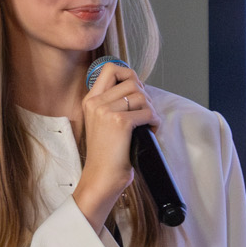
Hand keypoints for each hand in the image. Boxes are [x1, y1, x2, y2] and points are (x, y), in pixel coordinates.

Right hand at [74, 60, 156, 227]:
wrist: (101, 178)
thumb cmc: (107, 155)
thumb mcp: (102, 123)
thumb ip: (113, 104)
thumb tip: (139, 88)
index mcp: (90, 100)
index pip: (110, 68)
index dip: (129, 74)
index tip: (136, 90)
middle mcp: (96, 103)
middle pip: (131, 80)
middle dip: (145, 95)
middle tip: (145, 112)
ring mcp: (106, 111)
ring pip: (141, 95)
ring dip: (150, 109)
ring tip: (148, 124)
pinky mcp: (120, 123)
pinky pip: (148, 112)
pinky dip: (154, 121)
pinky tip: (151, 130)